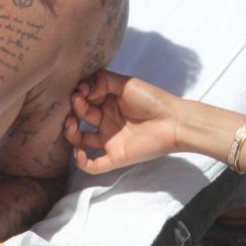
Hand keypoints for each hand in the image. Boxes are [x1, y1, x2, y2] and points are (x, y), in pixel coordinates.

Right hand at [63, 70, 183, 174]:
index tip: (81, 89)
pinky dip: (82, 162)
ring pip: (81, 140)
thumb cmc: (151, 100)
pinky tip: (79, 152)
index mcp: (107, 103)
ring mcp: (109, 140)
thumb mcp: (126, 83)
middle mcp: (105, 121)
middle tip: (77, 101)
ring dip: (71, 133)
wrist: (174, 121)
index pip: (84, 99)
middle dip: (74, 109)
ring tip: (71, 123)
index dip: (79, 94)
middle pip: (80, 117)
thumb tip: (86, 90)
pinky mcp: (115, 157)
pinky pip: (93, 165)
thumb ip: (104, 80)